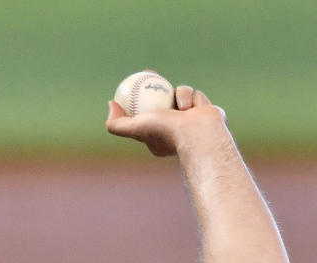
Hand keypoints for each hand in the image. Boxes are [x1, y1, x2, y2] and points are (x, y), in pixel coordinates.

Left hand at [105, 85, 227, 157]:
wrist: (199, 135)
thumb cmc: (166, 131)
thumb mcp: (135, 127)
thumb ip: (117, 123)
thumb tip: (111, 105)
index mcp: (156, 135)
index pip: (143, 112)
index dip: (136, 97)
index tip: (131, 83)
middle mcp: (174, 128)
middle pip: (161, 99)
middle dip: (155, 85)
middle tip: (148, 72)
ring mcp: (191, 120)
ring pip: (180, 94)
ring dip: (180, 96)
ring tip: (180, 107)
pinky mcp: (205, 112)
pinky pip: (196, 95)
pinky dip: (193, 98)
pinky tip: (192, 107)